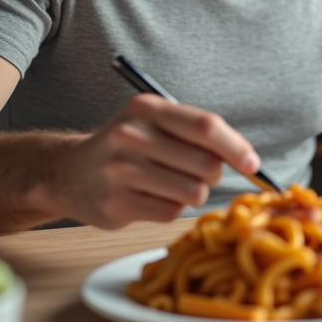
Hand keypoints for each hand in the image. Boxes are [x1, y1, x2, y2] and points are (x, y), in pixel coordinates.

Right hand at [45, 94, 260, 228]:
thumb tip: (247, 159)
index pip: (206, 127)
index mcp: (148, 109)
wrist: (68, 172)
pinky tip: (150, 198)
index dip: (236, 147)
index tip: (252, 165)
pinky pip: (172, 213)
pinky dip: (171, 209)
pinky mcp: (117, 204)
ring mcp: (122, 171)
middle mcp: (132, 136)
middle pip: (206, 165)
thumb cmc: (127, 146)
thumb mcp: (153, 123)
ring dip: (193, 194)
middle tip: (195, 173)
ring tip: (171, 185)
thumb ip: (195, 133)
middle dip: (213, 174)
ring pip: (193, 193)